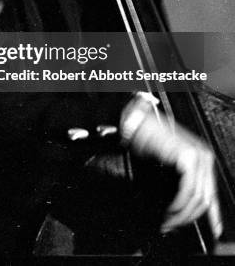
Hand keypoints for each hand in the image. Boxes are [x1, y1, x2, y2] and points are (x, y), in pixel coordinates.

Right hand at [121, 102, 221, 237]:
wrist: (138, 123)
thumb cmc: (148, 140)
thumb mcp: (169, 164)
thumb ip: (180, 183)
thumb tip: (182, 208)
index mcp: (202, 158)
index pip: (212, 193)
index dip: (214, 215)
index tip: (215, 230)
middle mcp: (204, 156)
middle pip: (205, 199)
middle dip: (189, 218)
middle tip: (173, 226)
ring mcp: (198, 156)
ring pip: (197, 197)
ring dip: (181, 214)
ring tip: (168, 221)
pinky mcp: (189, 157)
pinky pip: (188, 190)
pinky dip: (179, 204)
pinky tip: (170, 209)